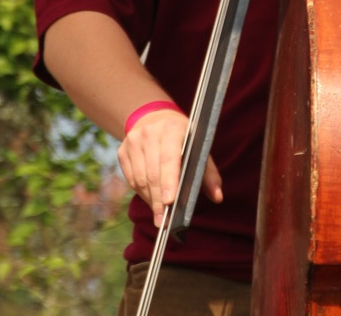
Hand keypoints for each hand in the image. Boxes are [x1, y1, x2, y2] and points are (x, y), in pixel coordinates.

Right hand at [117, 107, 222, 227]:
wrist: (155, 118)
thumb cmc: (183, 138)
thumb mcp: (198, 147)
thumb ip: (208, 173)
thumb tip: (218, 197)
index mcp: (172, 129)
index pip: (169, 158)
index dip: (169, 181)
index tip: (170, 202)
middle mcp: (150, 132)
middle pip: (153, 173)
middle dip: (159, 200)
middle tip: (164, 221)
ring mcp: (133, 140)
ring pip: (140, 179)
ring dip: (151, 199)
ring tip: (160, 214)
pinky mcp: (122, 150)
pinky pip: (131, 179)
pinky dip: (142, 193)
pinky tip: (151, 199)